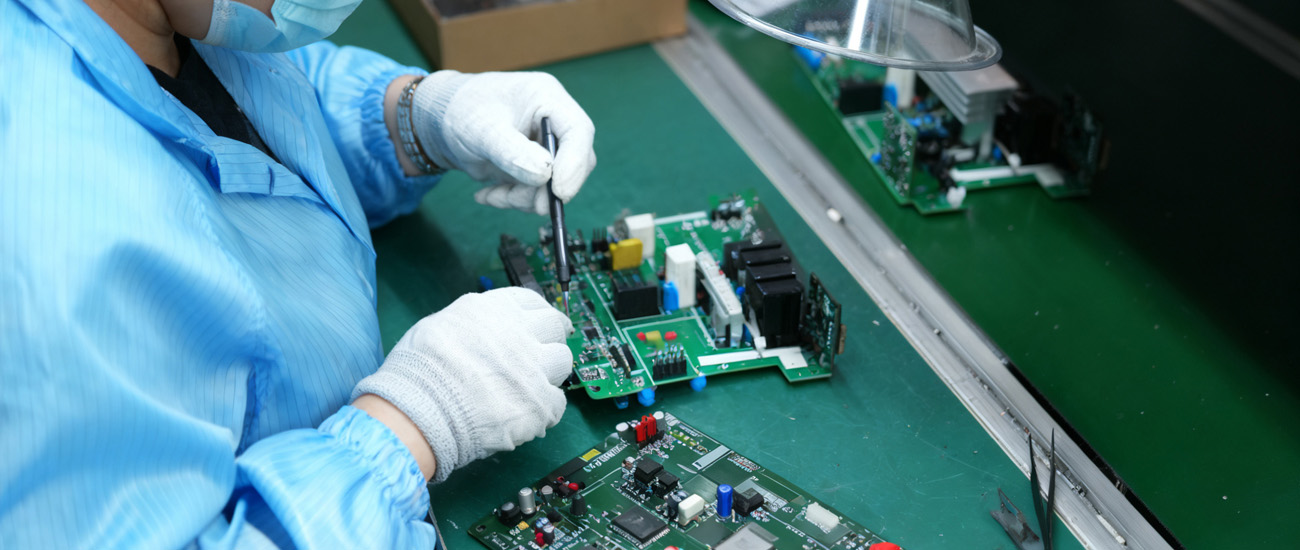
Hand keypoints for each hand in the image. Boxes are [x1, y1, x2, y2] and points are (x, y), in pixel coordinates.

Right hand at [352, 287, 573, 482]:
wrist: (418, 412)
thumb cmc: (418, 370)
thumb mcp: (441, 324)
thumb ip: (474, 323)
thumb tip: (488, 330)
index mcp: (494, 310)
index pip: (532, 302)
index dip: (539, 315)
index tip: (544, 325)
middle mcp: (520, 332)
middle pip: (555, 327)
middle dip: (551, 339)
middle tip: (540, 356)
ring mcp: (533, 368)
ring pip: (562, 362)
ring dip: (550, 374)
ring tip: (530, 388)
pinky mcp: (540, 403)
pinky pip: (557, 403)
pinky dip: (545, 410)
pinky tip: (527, 415)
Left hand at [411, 70, 596, 214]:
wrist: (438, 122)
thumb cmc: (459, 111)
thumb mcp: (482, 130)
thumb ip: (513, 152)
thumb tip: (545, 175)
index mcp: (547, 99)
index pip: (578, 132)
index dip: (574, 164)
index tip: (559, 192)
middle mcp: (552, 122)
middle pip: (573, 162)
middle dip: (547, 189)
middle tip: (522, 202)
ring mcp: (544, 146)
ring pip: (555, 184)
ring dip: (525, 199)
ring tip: (492, 196)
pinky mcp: (533, 167)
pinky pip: (535, 193)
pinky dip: (513, 200)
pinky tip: (488, 195)